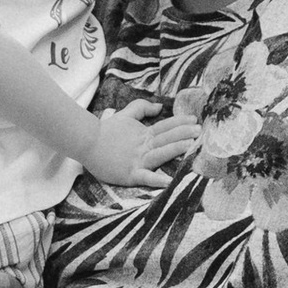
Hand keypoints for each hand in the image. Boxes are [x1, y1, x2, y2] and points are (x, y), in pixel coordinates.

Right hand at [79, 110, 198, 190]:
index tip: (195, 119)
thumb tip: (160, 106)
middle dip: (184, 134)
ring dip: (175, 149)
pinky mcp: (130, 174)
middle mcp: (143, 146)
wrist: (86, 142)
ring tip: (191, 146)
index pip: (165, 126)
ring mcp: (137, 160)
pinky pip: (146, 177)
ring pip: (160, 154)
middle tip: (200, 130)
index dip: (180, 122)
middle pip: (166, 138)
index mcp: (144, 134)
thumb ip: (142, 108)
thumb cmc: (105, 130)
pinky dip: (157, 180)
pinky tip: (169, 182)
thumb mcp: (125, 114)